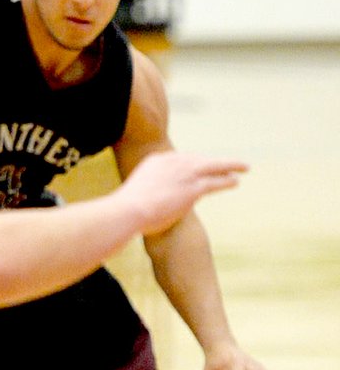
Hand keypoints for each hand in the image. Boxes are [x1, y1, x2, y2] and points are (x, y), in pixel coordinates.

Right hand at [121, 151, 246, 236]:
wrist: (129, 210)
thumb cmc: (127, 209)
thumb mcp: (135, 193)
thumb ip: (148, 192)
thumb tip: (150, 203)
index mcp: (157, 160)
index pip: (181, 159)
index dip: (194, 163)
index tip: (202, 166)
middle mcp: (173, 162)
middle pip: (200, 158)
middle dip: (215, 161)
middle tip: (228, 162)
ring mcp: (185, 174)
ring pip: (213, 166)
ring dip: (229, 166)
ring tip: (242, 168)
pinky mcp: (194, 187)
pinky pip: (216, 181)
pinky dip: (227, 180)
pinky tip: (236, 181)